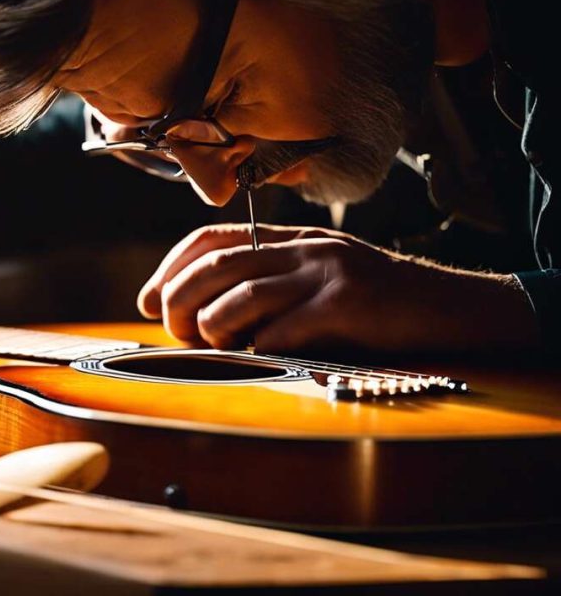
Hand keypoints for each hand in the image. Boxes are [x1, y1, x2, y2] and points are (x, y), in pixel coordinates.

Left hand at [138, 223, 538, 353]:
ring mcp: (326, 274)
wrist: (452, 310)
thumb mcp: (318, 279)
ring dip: (212, 329)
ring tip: (216, 347)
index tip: (146, 300)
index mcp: (291, 239)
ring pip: (240, 296)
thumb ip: (269, 285)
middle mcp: (303, 249)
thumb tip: (201, 315)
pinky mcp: (348, 306)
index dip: (169, 268)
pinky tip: (261, 359)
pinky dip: (259, 350)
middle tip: (176, 332)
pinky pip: (283, 330)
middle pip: (215, 266)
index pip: (210, 238)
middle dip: (178, 300)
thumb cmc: (376, 306)